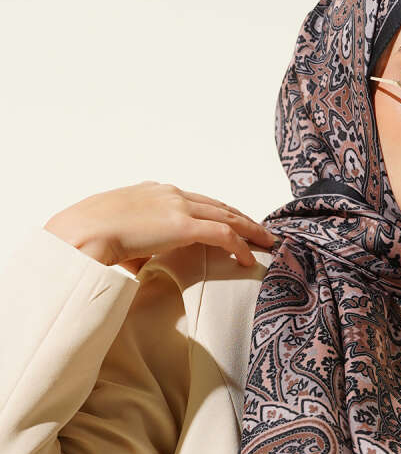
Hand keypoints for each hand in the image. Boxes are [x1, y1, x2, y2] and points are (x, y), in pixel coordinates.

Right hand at [44, 180, 278, 273]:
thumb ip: (136, 244)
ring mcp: (177, 206)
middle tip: (260, 230)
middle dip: (241, 217)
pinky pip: (222, 234)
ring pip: (227, 216)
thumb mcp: (118, 235)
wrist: (81, 232)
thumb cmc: (89, 236)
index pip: (196, 200)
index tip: (232, 222)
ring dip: (249, 230)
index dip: (217, 211)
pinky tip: (249, 258)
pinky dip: (240, 246)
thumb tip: (138, 261)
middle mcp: (169, 193)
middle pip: (217, 204)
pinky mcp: (182, 225)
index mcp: (154, 191)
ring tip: (266, 242)